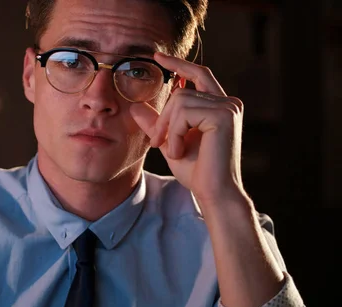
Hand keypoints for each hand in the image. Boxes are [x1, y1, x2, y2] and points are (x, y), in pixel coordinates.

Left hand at [130, 52, 245, 206]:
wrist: (213, 193)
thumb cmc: (196, 172)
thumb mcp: (169, 142)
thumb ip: (156, 123)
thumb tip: (135, 106)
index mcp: (219, 106)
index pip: (198, 74)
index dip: (178, 64)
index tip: (157, 57)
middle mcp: (228, 103)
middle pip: (181, 92)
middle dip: (164, 117)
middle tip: (159, 142)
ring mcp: (228, 107)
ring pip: (180, 101)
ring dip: (169, 129)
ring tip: (174, 151)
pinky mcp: (223, 115)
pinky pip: (184, 113)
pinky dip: (175, 134)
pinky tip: (180, 152)